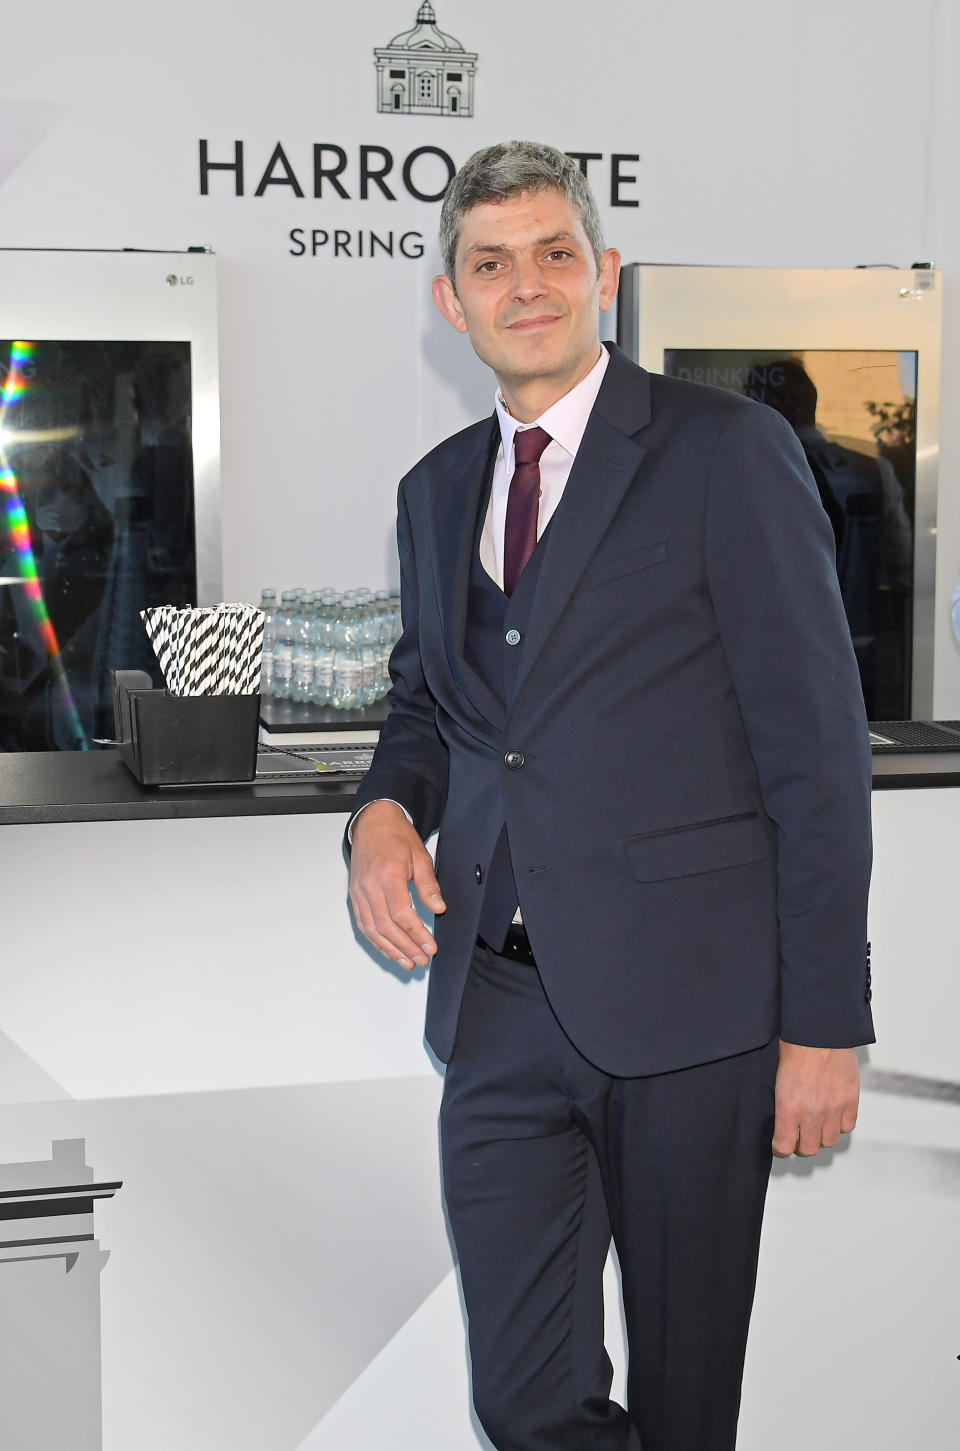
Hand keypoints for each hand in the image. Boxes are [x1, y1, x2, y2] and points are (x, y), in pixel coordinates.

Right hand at [349, 801, 446, 970]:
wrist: (373, 823)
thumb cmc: (396, 837)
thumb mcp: (420, 857)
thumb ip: (428, 886)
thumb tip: (438, 908)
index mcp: (387, 874)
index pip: (402, 914)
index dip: (416, 934)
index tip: (429, 947)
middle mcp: (368, 886)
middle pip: (386, 927)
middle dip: (406, 947)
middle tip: (422, 959)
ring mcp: (358, 892)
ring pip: (372, 929)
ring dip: (390, 949)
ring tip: (407, 962)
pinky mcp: (354, 896)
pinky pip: (363, 924)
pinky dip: (376, 941)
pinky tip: (389, 950)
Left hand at [772, 1041, 859, 1156]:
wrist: (818, 1033)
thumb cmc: (794, 1049)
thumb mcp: (777, 1080)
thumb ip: (783, 1105)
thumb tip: (784, 1121)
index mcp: (789, 1108)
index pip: (784, 1147)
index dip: (781, 1148)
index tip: (781, 1144)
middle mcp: (812, 1114)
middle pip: (809, 1149)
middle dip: (801, 1145)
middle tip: (799, 1136)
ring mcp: (834, 1109)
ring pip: (830, 1141)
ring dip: (822, 1136)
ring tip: (817, 1125)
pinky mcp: (850, 1101)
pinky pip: (847, 1126)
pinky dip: (840, 1124)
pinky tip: (833, 1115)